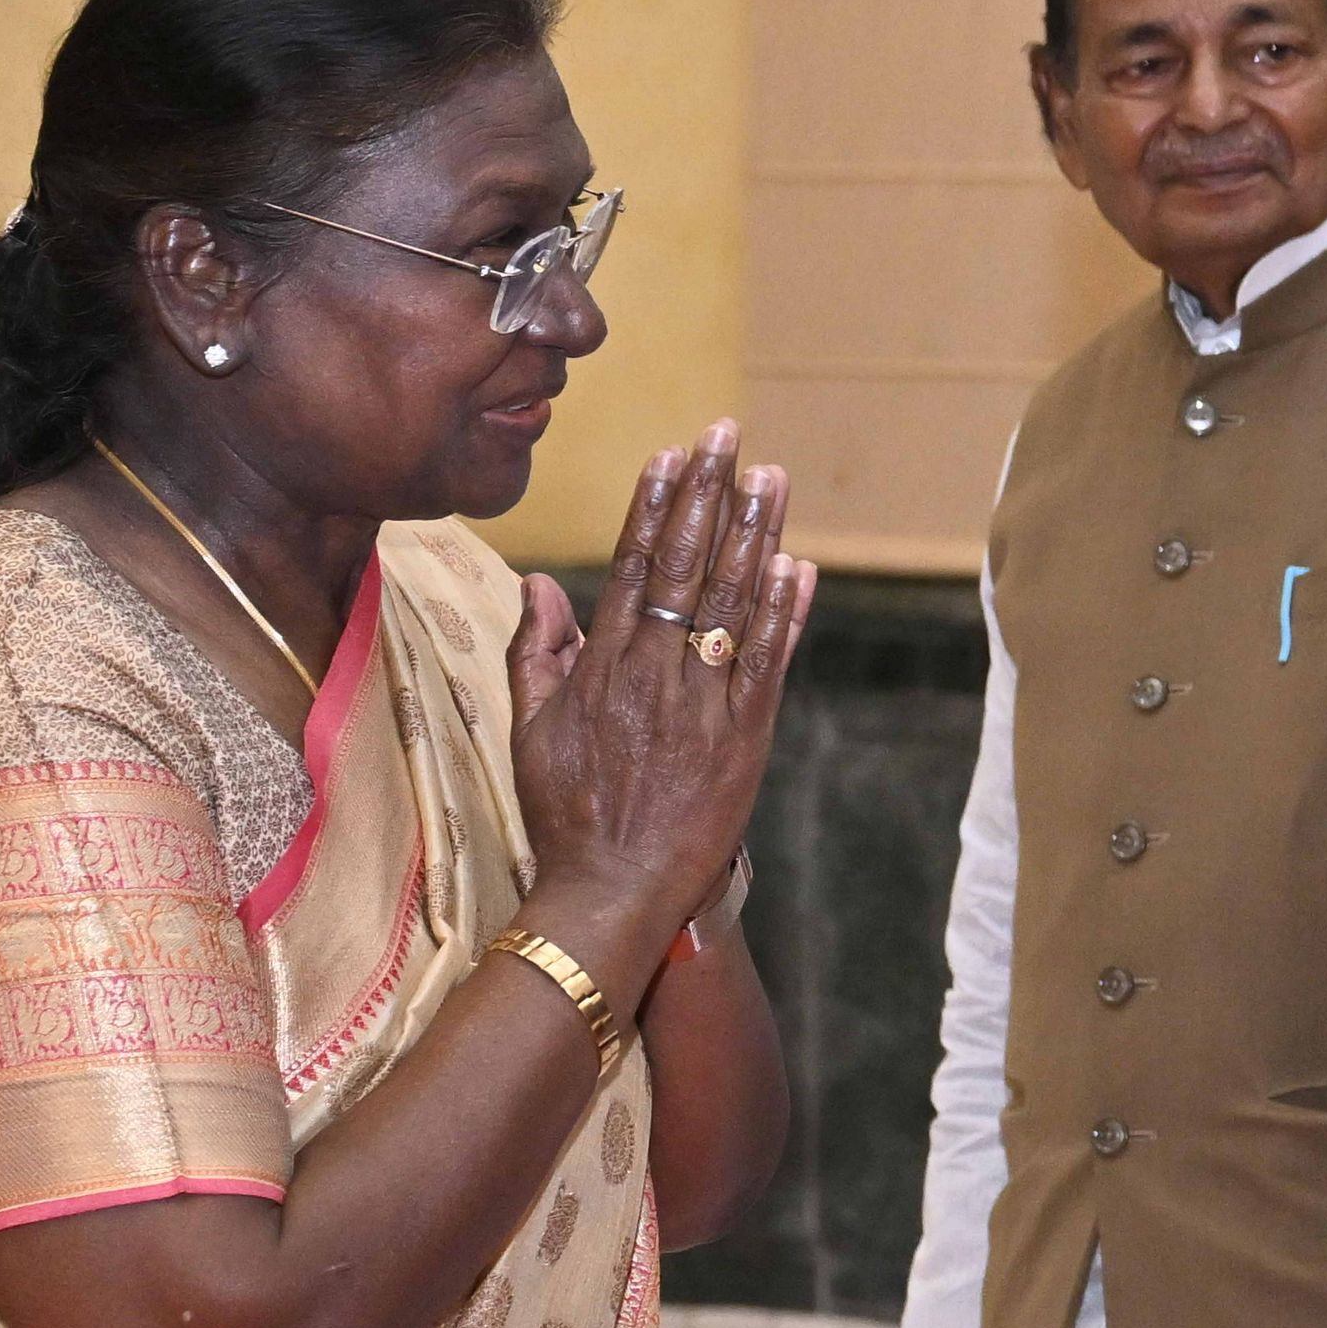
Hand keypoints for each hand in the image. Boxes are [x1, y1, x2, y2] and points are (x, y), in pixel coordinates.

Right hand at [508, 424, 813, 980]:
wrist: (613, 892)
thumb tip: (539, 582)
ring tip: (771, 477)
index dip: (656, 504)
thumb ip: (535, 652)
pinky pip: (770, 662)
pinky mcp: (746, 737)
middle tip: (728, 436)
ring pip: (736, 604)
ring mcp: (706, 705)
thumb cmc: (566, 814)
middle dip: (709, 495)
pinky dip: (786, 613)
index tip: (672, 453)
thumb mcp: (529, 731)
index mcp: (604, 667)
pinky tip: (797, 565)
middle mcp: (657, 675)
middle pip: (689, 568)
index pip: (635, 566)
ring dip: (756, 535)